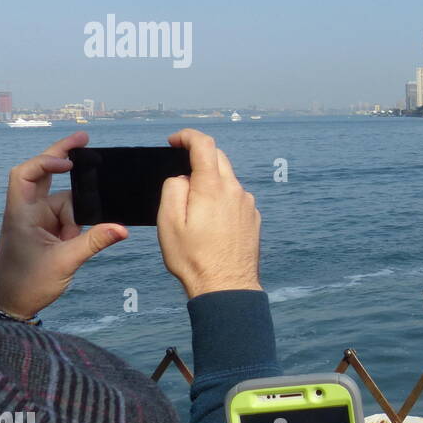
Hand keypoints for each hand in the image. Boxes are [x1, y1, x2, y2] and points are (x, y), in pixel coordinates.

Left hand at [0, 132, 126, 318]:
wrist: (13, 303)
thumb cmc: (28, 283)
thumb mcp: (64, 262)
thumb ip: (94, 242)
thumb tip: (123, 228)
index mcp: (23, 214)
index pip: (26, 174)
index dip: (46, 162)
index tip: (71, 163)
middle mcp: (30, 211)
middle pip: (44, 174)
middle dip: (63, 157)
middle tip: (85, 138)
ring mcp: (40, 220)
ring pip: (67, 202)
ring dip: (78, 217)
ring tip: (73, 242)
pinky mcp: (49, 230)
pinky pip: (70, 216)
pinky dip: (80, 223)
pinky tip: (81, 235)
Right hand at [157, 129, 260, 298]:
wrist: (227, 286)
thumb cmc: (193, 258)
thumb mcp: (169, 222)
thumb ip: (174, 189)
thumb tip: (184, 177)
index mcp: (213, 187)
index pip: (204, 145)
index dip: (187, 136)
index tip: (174, 141)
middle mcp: (235, 191)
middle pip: (218, 159)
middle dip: (198, 157)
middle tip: (180, 171)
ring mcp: (248, 205)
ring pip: (228, 181)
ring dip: (210, 182)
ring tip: (193, 209)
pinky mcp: (254, 219)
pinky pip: (235, 199)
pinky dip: (222, 200)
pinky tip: (211, 223)